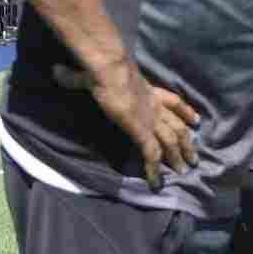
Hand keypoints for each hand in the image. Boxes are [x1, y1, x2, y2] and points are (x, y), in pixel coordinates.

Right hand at [53, 62, 199, 190]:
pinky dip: (154, 170)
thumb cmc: (105, 69)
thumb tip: (57, 72)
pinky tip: (157, 184)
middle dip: (186, 142)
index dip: (185, 112)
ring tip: (186, 170)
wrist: (111, 71)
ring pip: (171, 141)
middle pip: (177, 126)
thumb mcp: (94, 73)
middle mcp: (154, 106)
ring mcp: (150, 119)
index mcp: (149, 91)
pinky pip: (152, 155)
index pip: (173, 102)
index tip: (196, 121)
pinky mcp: (141, 131)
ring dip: (179, 156)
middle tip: (195, 157)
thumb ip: (77, 76)